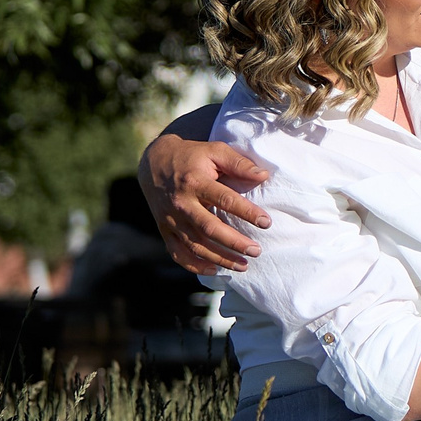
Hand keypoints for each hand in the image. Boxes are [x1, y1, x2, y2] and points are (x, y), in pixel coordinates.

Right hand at [141, 133, 272, 274]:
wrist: (153, 162)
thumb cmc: (192, 156)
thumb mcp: (215, 150)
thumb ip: (239, 163)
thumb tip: (264, 175)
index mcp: (195, 182)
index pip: (225, 200)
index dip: (247, 212)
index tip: (267, 222)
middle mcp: (181, 203)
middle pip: (208, 228)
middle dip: (234, 242)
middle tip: (256, 251)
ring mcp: (170, 219)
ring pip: (194, 245)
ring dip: (219, 258)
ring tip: (243, 265)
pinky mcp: (164, 229)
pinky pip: (176, 252)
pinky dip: (193, 265)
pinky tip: (213, 270)